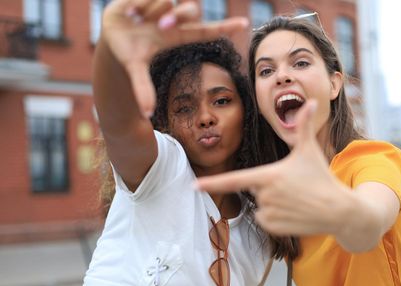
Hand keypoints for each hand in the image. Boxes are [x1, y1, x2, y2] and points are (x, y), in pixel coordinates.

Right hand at [101, 0, 247, 117]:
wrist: (111, 35)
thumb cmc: (129, 53)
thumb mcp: (136, 68)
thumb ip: (143, 89)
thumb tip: (146, 115)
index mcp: (177, 36)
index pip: (206, 30)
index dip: (225, 27)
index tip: (245, 24)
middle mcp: (174, 19)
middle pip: (189, 11)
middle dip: (174, 17)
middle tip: (160, 25)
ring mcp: (164, 5)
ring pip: (165, 0)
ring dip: (149, 12)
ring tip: (135, 20)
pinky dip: (137, 5)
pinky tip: (130, 13)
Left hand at [195, 100, 348, 235]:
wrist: (338, 209)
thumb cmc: (321, 177)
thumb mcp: (309, 150)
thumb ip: (304, 126)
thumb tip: (312, 101)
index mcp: (268, 176)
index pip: (234, 180)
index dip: (212, 183)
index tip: (194, 186)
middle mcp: (264, 196)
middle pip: (255, 190)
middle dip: (269, 187)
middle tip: (293, 186)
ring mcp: (269, 213)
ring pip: (259, 206)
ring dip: (272, 203)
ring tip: (294, 200)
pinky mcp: (274, 228)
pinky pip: (265, 220)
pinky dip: (275, 217)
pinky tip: (293, 212)